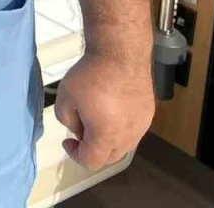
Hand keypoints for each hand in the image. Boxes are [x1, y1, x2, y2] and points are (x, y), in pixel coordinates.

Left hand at [53, 48, 154, 170]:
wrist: (120, 53)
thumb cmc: (91, 74)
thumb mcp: (65, 97)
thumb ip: (66, 120)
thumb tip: (77, 128)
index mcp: (106, 135)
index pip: (91, 161)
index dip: (75, 154)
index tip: (68, 140)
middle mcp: (128, 135)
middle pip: (109, 157)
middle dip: (92, 149)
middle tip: (80, 131)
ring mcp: (142, 125)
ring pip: (123, 145)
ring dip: (108, 140)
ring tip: (95, 118)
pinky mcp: (149, 112)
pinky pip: (133, 130)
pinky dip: (120, 128)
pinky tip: (111, 109)